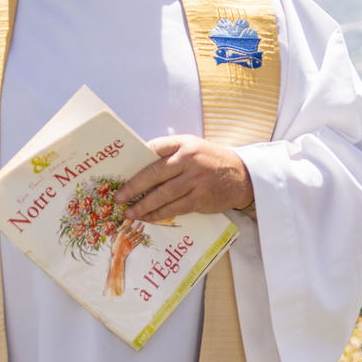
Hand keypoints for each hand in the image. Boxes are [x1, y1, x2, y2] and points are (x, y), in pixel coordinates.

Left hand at [118, 137, 253, 221]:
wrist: (243, 177)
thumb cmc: (212, 162)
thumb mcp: (195, 148)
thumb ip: (171, 153)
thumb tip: (138, 166)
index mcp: (185, 144)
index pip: (154, 148)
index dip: (135, 158)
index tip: (118, 169)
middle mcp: (190, 160)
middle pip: (154, 174)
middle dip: (133, 187)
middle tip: (118, 197)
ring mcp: (196, 180)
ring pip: (162, 194)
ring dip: (143, 205)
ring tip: (129, 212)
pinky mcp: (200, 198)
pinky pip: (174, 208)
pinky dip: (159, 214)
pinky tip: (148, 217)